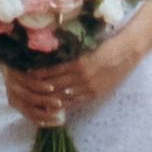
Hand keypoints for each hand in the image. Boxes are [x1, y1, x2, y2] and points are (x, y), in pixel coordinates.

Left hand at [8, 38, 127, 128]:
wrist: (125, 52)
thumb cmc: (105, 45)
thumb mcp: (85, 48)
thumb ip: (70, 56)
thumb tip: (52, 58)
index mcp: (77, 62)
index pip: (52, 71)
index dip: (39, 74)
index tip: (26, 74)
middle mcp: (81, 76)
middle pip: (55, 85)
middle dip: (40, 88)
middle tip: (26, 89)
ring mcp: (88, 87)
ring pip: (63, 96)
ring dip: (49, 99)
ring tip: (36, 100)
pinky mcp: (94, 94)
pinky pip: (75, 102)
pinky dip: (63, 104)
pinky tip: (54, 106)